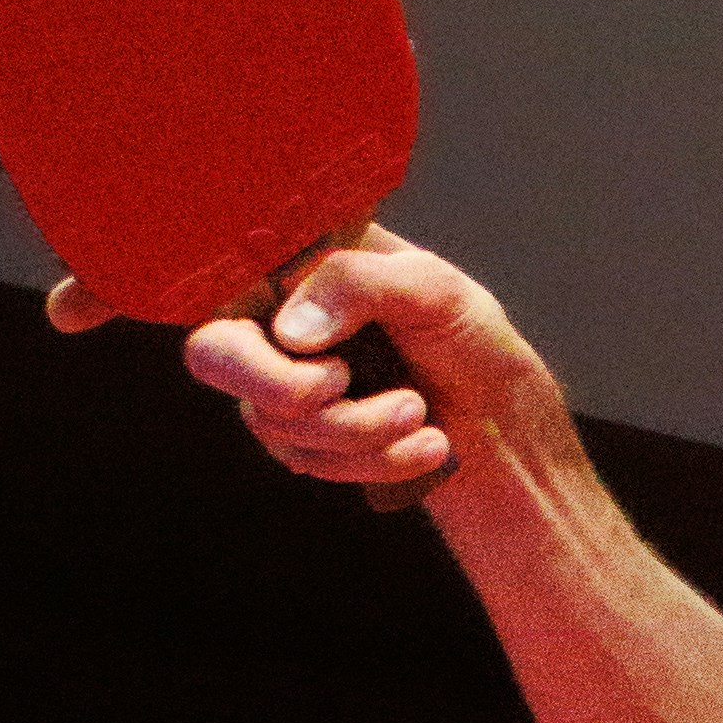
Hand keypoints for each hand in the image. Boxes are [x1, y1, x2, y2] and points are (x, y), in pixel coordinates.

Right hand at [166, 224, 546, 515]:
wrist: (508, 425)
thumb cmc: (472, 340)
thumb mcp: (433, 289)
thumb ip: (358, 284)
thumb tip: (290, 331)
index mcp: (304, 263)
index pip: (225, 272)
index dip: (232, 307)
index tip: (293, 335)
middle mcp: (280, 320)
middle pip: (214, 354)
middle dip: (283, 385)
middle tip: (339, 385)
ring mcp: (284, 383)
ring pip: (271, 419)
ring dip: (356, 428)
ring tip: (418, 412)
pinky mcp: (304, 440)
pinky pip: (307, 459)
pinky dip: (373, 458)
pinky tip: (426, 443)